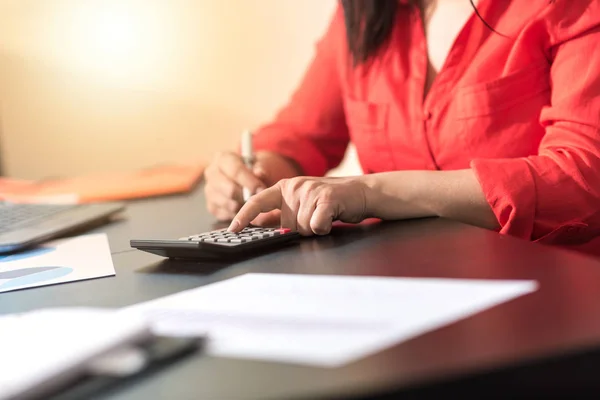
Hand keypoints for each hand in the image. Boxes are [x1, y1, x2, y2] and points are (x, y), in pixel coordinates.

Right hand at [204, 151, 300, 221]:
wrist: (249, 176)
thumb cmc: (255, 168)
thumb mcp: (262, 163)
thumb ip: (262, 167)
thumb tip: (260, 173)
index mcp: (222, 158)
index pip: (235, 171)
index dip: (249, 182)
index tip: (261, 189)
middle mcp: (211, 173)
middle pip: (230, 190)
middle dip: (247, 196)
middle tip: (260, 198)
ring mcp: (209, 191)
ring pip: (229, 204)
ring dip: (244, 206)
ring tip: (253, 201)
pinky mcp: (211, 207)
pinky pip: (227, 215)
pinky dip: (238, 214)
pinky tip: (245, 206)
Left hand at [228, 176, 368, 235]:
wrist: (361, 192)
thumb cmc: (331, 201)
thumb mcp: (301, 203)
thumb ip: (281, 213)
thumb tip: (259, 224)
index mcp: (285, 187)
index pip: (258, 201)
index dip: (244, 216)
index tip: (233, 229)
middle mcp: (295, 187)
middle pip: (287, 225)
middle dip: (301, 228)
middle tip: (316, 217)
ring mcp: (310, 191)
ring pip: (303, 228)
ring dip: (315, 228)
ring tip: (325, 215)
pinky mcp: (325, 198)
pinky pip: (316, 226)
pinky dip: (324, 227)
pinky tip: (331, 217)